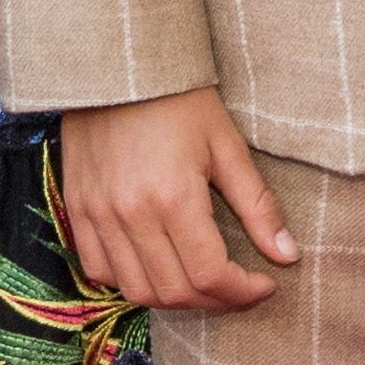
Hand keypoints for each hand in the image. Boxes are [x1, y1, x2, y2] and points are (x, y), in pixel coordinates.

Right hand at [58, 87, 299, 310]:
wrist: (118, 64)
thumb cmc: (179, 99)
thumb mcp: (227, 146)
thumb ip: (258, 206)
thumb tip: (288, 255)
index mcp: (172, 197)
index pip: (209, 274)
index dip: (243, 292)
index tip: (265, 284)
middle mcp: (130, 214)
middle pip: (174, 292)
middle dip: (215, 300)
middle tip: (240, 287)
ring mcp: (97, 215)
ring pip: (136, 290)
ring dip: (175, 298)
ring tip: (203, 282)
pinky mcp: (77, 209)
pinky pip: (99, 270)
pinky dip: (130, 280)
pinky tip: (157, 266)